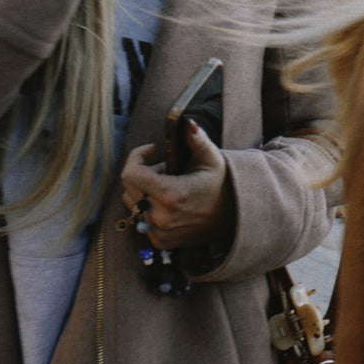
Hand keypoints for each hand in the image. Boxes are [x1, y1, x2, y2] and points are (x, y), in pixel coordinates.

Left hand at [120, 120, 233, 248]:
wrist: (233, 217)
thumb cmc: (221, 184)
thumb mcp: (212, 158)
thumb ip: (196, 139)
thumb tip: (187, 123)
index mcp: (171, 194)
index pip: (130, 174)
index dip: (136, 157)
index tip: (151, 150)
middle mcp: (161, 216)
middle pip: (129, 187)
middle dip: (143, 172)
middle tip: (166, 169)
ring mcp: (159, 231)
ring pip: (133, 203)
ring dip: (144, 190)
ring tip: (168, 185)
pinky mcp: (160, 241)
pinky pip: (140, 219)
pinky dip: (149, 207)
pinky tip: (168, 203)